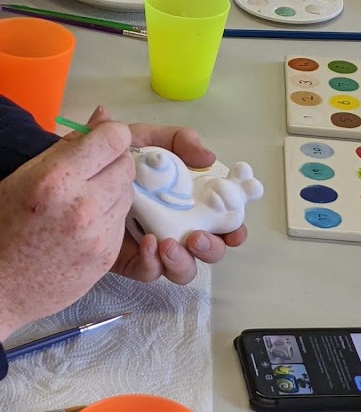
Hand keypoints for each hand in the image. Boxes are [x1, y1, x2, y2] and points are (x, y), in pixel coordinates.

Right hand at [0, 121, 134, 339]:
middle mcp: (82, 206)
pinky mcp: (107, 255)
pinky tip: (85, 223)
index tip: (104, 140)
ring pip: (128, 193)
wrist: (2, 286)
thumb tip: (103, 115)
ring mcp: (98, 234)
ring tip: (85, 199)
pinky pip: (122, 221)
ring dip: (114, 189)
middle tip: (93, 171)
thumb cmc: (6, 226)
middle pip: (126, 165)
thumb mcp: (27, 175)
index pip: (113, 140)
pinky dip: (110, 216)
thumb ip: (69, 145)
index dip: (112, 135)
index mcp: (57, 178)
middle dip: (114, 163)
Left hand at [86, 107, 246, 284]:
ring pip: (183, 268)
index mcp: (190, 200)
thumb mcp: (147, 139)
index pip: (223, 219)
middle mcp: (179, 226)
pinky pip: (150, 272)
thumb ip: (177, 140)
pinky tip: (148, 245)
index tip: (236, 228)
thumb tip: (207, 155)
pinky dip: (153, 263)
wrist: (74, 171)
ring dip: (184, 261)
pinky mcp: (132, 260)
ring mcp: (156, 245)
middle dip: (212, 248)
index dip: (235, 227)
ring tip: (170, 245)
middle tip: (197, 237)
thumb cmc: (117, 156)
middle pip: (210, 249)